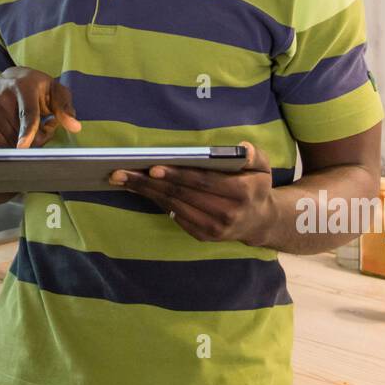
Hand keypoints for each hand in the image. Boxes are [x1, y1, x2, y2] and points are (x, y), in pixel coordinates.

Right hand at [0, 67, 81, 148]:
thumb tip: (75, 127)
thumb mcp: (55, 91)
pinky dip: (13, 141)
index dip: (27, 130)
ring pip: (13, 141)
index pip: (27, 112)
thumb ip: (66, 108)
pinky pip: (3, 144)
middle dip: (39, 136)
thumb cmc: (36, 88)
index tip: (22, 146)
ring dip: (27, 140)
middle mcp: (2, 94)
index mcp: (23, 85)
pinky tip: (16, 127)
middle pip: (23, 133)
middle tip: (45, 124)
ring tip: (28, 124)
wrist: (5, 81)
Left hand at [110, 141, 277, 245]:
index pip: (203, 182)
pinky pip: (175, 216)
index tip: (153, 167)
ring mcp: (213, 228)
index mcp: (241, 193)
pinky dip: (156, 202)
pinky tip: (139, 190)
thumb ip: (254, 155)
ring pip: (173, 206)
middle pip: (181, 195)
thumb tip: (241, 148)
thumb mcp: (262, 167)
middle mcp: (226, 214)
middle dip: (149, 182)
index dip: (178, 175)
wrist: (259, 222)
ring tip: (122, 179)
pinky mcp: (202, 235)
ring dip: (146, 192)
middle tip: (121, 172)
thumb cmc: (256, 186)